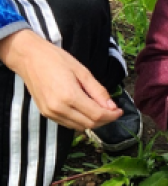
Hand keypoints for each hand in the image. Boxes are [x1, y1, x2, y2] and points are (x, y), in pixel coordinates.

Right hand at [0, 29, 120, 130]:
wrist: (29, 57)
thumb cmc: (57, 60)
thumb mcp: (83, 72)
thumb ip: (98, 91)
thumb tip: (112, 107)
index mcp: (69, 96)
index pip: (97, 115)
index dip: (112, 116)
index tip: (120, 111)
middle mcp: (59, 109)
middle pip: (89, 124)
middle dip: (105, 120)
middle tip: (113, 111)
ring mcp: (50, 113)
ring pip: (79, 127)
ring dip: (93, 122)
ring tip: (101, 110)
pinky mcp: (45, 113)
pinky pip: (68, 124)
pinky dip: (80, 121)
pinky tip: (86, 111)